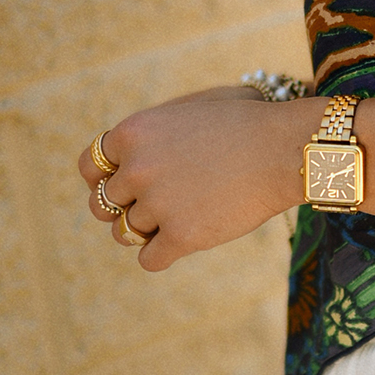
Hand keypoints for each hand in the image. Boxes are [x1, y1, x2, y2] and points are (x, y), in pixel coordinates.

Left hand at [78, 85, 302, 271]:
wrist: (284, 149)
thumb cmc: (243, 126)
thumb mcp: (186, 113)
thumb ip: (150, 136)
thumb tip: (122, 164)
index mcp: (132, 133)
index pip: (90, 167)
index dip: (102, 181)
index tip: (119, 189)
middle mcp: (137, 168)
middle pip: (103, 206)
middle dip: (123, 210)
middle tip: (151, 210)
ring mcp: (158, 204)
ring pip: (126, 234)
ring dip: (146, 232)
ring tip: (178, 220)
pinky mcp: (182, 236)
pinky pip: (149, 260)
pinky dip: (161, 256)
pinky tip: (183, 243)